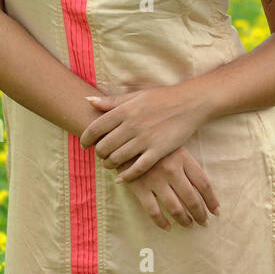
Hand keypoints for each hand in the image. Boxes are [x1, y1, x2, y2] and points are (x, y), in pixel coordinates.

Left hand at [79, 84, 209, 182]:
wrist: (190, 102)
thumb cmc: (162, 98)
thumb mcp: (136, 95)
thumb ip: (112, 101)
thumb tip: (88, 100)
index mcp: (125, 110)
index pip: (95, 128)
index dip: (85, 139)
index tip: (85, 145)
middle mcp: (132, 125)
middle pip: (104, 146)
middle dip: (99, 153)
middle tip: (101, 155)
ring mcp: (145, 139)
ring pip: (117, 159)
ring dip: (110, 164)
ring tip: (111, 164)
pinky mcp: (158, 150)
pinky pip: (137, 168)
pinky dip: (127, 176)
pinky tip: (122, 178)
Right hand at [113, 146, 220, 229]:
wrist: (124, 136)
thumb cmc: (154, 142)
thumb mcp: (174, 146)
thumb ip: (187, 165)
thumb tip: (204, 189)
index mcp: (183, 158)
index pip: (204, 184)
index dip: (211, 200)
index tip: (216, 211)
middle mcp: (172, 170)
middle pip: (191, 198)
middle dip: (200, 214)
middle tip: (204, 223)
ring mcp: (155, 180)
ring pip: (175, 207)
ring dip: (184, 220)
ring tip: (189, 225)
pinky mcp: (139, 187)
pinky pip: (153, 211)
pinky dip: (161, 222)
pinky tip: (167, 227)